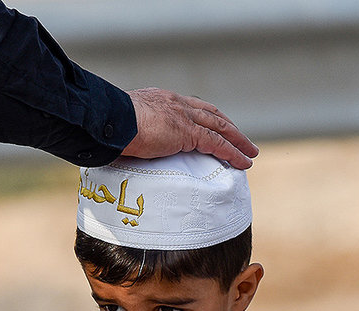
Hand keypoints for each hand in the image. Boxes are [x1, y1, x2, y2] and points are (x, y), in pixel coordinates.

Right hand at [122, 88, 258, 168]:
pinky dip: (232, 153)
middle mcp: (177, 104)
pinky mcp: (188, 133)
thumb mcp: (122, 125)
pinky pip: (217, 144)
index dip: (206, 117)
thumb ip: (131, 131)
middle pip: (212, 114)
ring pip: (221, 128)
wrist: (110, 120)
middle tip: (241, 139)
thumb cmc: (107, 125)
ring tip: (250, 153)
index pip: (191, 107)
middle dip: (229, 127)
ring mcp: (184, 117)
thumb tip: (122, 145)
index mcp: (162, 99)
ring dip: (238, 141)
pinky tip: (243, 162)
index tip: (214, 126)